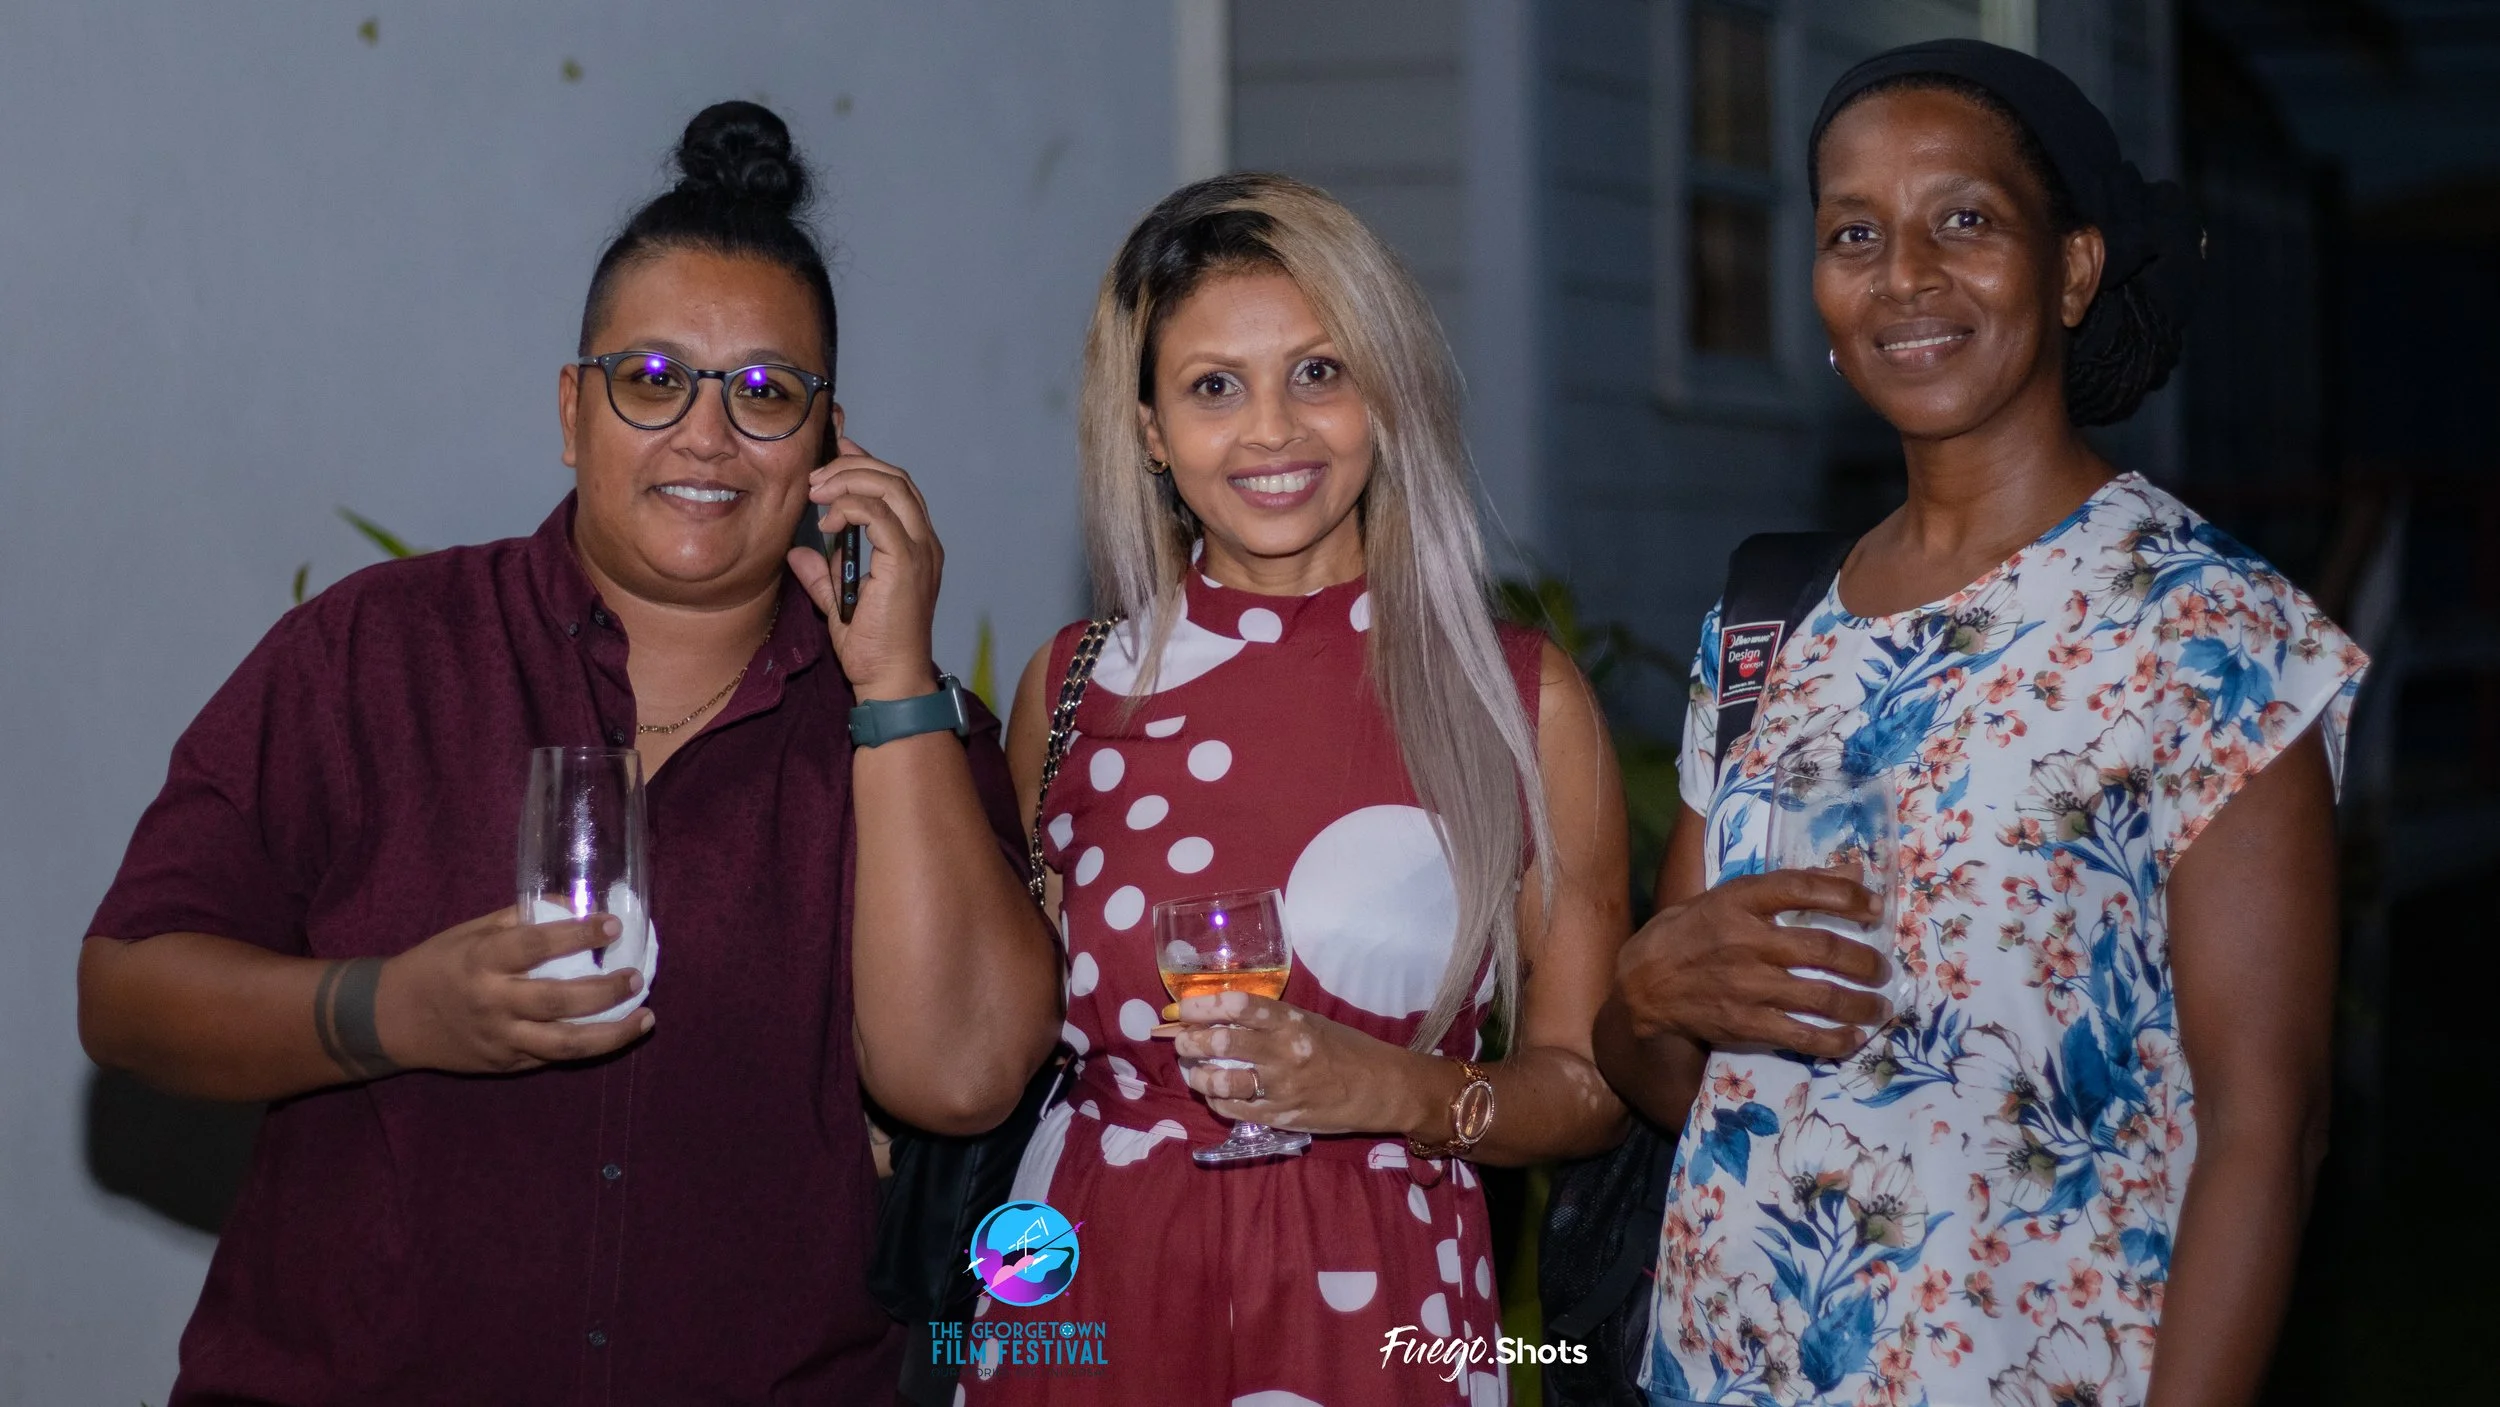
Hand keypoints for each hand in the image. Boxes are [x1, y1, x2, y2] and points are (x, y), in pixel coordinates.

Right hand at [377, 907, 652, 1073]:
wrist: (393, 1019)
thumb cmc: (438, 965)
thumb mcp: (470, 932)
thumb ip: (519, 920)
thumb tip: (571, 903)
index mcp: (481, 961)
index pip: (536, 946)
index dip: (577, 934)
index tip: (612, 924)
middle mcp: (493, 1003)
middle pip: (558, 1001)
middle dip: (606, 991)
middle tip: (636, 976)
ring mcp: (500, 1039)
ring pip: (565, 1044)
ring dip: (612, 1033)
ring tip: (645, 1018)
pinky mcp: (506, 1064)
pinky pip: (554, 1057)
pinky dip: (590, 1046)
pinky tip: (617, 1033)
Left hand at [786, 434, 943, 700]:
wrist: (890, 681)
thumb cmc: (873, 650)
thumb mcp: (840, 603)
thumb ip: (823, 575)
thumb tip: (799, 552)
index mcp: (915, 546)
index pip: (896, 488)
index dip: (864, 463)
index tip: (833, 453)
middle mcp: (925, 542)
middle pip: (896, 477)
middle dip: (853, 465)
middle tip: (815, 475)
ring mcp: (920, 550)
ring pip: (892, 486)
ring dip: (849, 479)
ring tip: (816, 490)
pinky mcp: (907, 562)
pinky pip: (880, 515)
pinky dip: (850, 507)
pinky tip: (826, 521)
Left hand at [1169, 990, 1427, 1135]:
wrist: (1381, 1087)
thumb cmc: (1344, 1049)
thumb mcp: (1309, 1022)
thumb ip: (1268, 1020)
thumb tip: (1218, 1015)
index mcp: (1291, 1021)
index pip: (1237, 1006)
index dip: (1202, 1007)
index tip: (1184, 1010)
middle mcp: (1284, 1052)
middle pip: (1221, 1043)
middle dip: (1190, 1042)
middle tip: (1182, 1043)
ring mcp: (1281, 1087)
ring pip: (1221, 1082)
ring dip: (1197, 1077)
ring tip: (1192, 1072)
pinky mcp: (1281, 1116)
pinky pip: (1233, 1109)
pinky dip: (1216, 1102)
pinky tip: (1214, 1096)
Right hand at [1615, 869, 1890, 1060]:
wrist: (1641, 986)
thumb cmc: (1688, 933)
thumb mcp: (1726, 898)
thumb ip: (1786, 888)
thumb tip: (1852, 874)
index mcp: (1737, 901)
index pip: (1800, 888)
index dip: (1845, 896)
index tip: (1876, 907)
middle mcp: (1744, 940)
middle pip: (1821, 947)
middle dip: (1864, 960)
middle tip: (1883, 969)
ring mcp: (1745, 985)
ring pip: (1820, 996)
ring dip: (1861, 1003)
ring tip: (1881, 1006)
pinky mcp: (1744, 1023)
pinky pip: (1801, 1034)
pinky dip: (1834, 1039)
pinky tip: (1854, 1038)